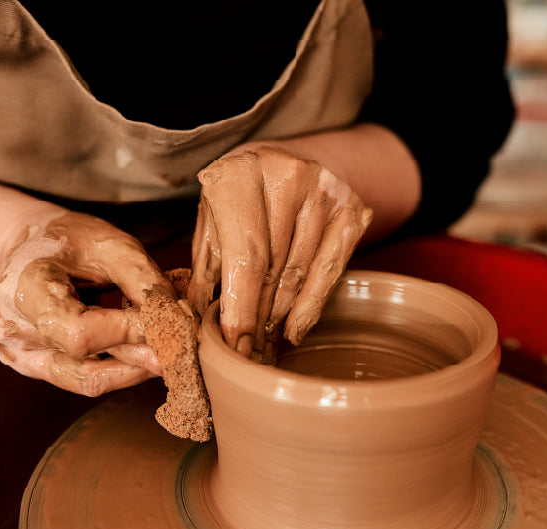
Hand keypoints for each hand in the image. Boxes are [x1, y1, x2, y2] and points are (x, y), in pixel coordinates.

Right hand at [0, 211, 174, 395]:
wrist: (28, 247)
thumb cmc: (69, 239)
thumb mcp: (111, 245)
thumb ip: (143, 281)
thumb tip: (177, 318)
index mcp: (22, 288)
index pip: (80, 332)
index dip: (130, 331)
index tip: (168, 319)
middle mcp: (12, 331)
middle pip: (86, 365)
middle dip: (142, 356)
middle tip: (183, 346)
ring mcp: (19, 355)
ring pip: (88, 382)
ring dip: (135, 371)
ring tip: (168, 353)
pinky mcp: (33, 367)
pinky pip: (83, 380)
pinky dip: (120, 370)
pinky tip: (144, 353)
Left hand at [188, 146, 372, 360]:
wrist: (284, 158)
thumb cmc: (239, 195)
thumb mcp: (212, 220)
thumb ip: (205, 267)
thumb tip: (194, 320)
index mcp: (239, 174)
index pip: (244, 256)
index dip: (240, 306)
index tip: (234, 343)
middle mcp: (286, 174)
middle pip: (273, 268)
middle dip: (258, 317)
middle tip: (248, 352)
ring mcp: (324, 190)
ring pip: (301, 271)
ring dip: (281, 315)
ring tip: (265, 343)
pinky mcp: (352, 207)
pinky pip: (331, 269)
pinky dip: (311, 305)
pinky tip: (294, 329)